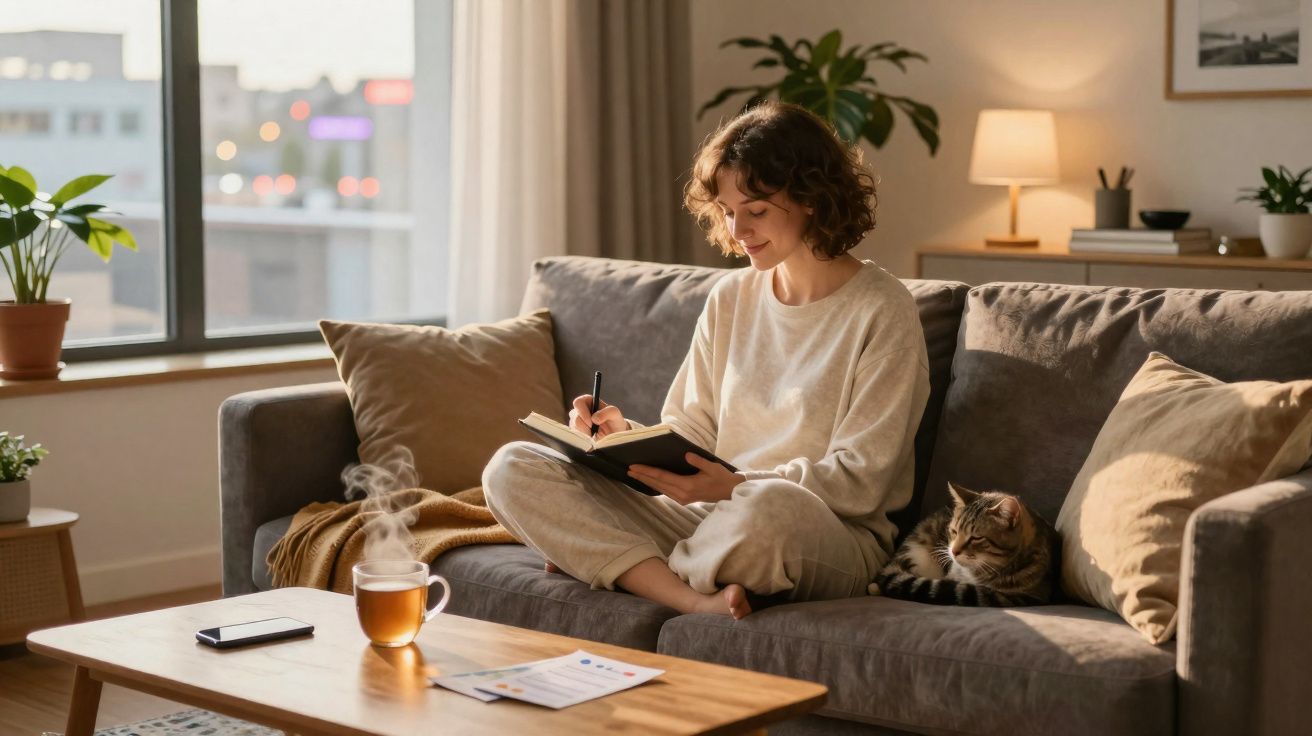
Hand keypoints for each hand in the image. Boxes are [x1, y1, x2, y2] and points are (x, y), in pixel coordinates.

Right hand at [569, 394, 626, 438]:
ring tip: (595, 436)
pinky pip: (575, 437)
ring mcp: (576, 422)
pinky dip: (584, 439)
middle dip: (585, 427)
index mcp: (587, 401)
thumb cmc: (614, 421)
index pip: (578, 403)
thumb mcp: (615, 414)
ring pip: (574, 428)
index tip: (591, 423)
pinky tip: (591, 439)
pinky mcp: (576, 433)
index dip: (583, 412)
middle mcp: (579, 411)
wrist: (614, 435)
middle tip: (594, 433)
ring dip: (585, 434)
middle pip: (575, 418)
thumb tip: (594, 418)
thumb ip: (607, 412)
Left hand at [628, 453, 744, 504]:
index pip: (662, 477)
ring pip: (660, 489)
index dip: (647, 472)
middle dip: (643, 476)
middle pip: (658, 484)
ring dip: (647, 481)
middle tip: (629, 470)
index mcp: (688, 485)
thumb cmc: (722, 477)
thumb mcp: (712, 466)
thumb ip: (698, 460)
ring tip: (635, 475)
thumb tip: (686, 454)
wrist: (730, 493)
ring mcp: (683, 498)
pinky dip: (656, 485)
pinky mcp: (684, 500)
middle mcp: (683, 494)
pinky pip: (666, 492)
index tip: (635, 467)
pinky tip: (650, 481)